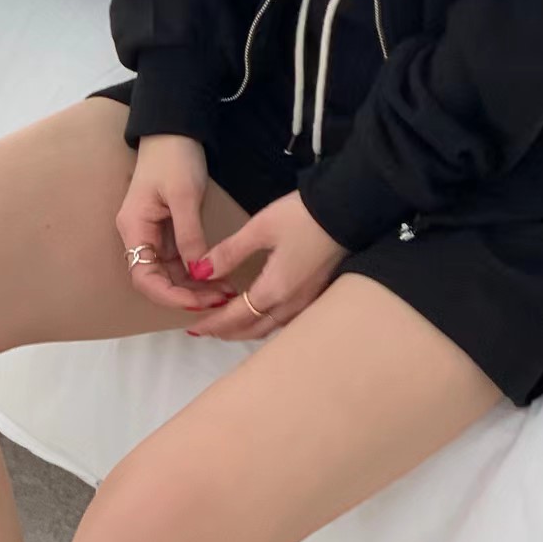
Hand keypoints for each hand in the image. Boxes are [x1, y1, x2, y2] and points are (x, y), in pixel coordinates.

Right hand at [115, 134, 235, 311]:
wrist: (176, 128)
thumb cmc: (175, 156)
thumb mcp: (184, 195)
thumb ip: (189, 234)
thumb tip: (198, 271)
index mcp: (134, 227)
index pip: (144, 277)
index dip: (169, 295)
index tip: (199, 302)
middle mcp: (140, 235)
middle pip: (158, 278)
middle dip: (188, 294)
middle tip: (221, 300)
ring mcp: (154, 232)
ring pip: (172, 271)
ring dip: (197, 285)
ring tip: (227, 292)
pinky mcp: (169, 227)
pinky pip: (181, 257)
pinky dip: (199, 268)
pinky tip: (220, 275)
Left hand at [182, 190, 348, 339]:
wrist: (348, 209)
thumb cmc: (303, 216)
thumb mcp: (261, 228)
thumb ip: (229, 251)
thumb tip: (200, 272)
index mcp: (275, 290)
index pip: (236, 317)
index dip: (213, 323)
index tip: (194, 328)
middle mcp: (292, 304)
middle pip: (254, 329)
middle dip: (228, 332)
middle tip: (207, 329)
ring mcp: (309, 301)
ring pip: (271, 327)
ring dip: (247, 329)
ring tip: (230, 324)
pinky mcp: (319, 293)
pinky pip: (286, 319)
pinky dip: (266, 320)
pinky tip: (263, 310)